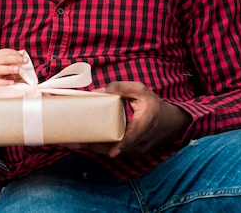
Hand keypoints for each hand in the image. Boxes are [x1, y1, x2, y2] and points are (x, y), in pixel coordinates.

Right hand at [0, 49, 25, 87]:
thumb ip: (2, 58)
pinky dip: (5, 82)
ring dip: (10, 69)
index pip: (5, 52)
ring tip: (18, 69)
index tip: (22, 56)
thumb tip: (18, 59)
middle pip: (4, 59)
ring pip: (0, 69)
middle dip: (16, 59)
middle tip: (25, 61)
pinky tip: (12, 82)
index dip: (15, 53)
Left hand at [68, 81, 189, 157]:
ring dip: (91, 148)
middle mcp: (140, 141)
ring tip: (70, 143)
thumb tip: (98, 91)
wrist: (170, 123)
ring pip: (111, 151)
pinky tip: (82, 143)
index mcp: (145, 123)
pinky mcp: (130, 152)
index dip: (123, 145)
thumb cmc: (153, 105)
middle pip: (114, 148)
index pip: (134, 137)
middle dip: (92, 146)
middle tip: (71, 142)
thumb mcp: (140, 90)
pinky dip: (98, 148)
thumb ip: (121, 88)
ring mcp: (136, 150)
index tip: (113, 152)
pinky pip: (112, 151)